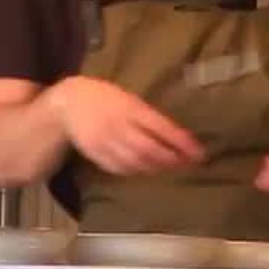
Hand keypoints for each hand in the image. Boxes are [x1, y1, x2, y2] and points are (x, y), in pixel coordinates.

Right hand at [50, 76, 205, 176]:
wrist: (68, 103)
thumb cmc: (105, 97)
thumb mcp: (128, 98)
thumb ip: (149, 116)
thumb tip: (178, 136)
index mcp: (128, 107)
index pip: (161, 128)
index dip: (182, 142)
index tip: (200, 152)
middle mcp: (117, 125)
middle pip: (150, 149)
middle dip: (171, 159)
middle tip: (188, 164)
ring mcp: (104, 142)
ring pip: (136, 162)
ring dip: (156, 168)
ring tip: (171, 167)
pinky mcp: (95, 155)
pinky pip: (120, 168)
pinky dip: (137, 171)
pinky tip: (147, 169)